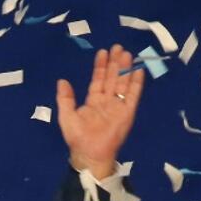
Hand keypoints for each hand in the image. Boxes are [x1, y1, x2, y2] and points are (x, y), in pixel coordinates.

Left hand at [56, 44, 145, 179]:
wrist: (90, 153)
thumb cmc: (77, 137)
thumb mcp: (66, 116)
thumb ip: (65, 98)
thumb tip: (62, 80)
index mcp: (93, 101)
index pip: (98, 80)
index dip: (100, 66)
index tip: (102, 52)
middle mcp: (107, 101)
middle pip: (112, 78)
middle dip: (114, 63)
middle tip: (117, 47)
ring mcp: (118, 106)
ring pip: (123, 83)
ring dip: (125, 69)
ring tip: (127, 54)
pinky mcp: (128, 112)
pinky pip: (133, 95)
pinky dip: (136, 83)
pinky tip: (138, 70)